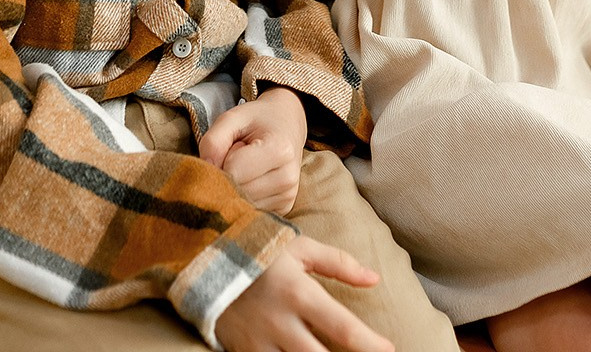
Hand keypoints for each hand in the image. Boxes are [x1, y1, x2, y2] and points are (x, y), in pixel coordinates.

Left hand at [199, 87, 307, 212]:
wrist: (289, 124)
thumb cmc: (259, 120)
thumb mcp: (233, 117)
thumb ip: (213, 141)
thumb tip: (204, 172)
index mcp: (279, 151)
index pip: (233, 172)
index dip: (221, 161)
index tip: (231, 146)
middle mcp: (287, 178)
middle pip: (236, 191)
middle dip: (226, 176)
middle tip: (237, 155)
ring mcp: (287, 196)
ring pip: (241, 204)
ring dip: (234, 187)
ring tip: (246, 167)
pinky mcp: (284, 207)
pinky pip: (250, 210)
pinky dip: (243, 197)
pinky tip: (252, 179)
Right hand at [215, 234, 392, 351]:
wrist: (200, 255)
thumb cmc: (258, 248)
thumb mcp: (300, 248)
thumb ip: (339, 264)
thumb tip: (374, 279)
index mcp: (299, 293)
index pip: (342, 327)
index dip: (369, 344)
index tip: (390, 351)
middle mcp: (279, 322)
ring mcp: (258, 341)